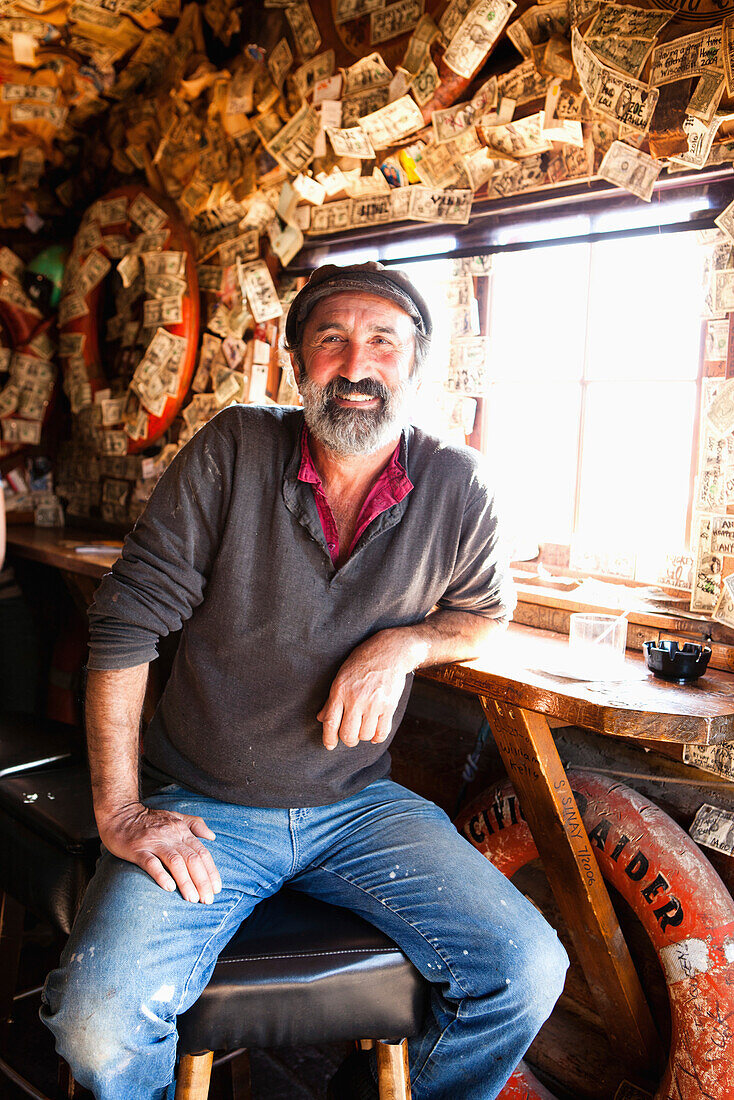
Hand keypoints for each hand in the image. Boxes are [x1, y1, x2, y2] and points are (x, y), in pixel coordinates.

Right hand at [98, 802, 221, 903]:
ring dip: (186, 882)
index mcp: (181, 830)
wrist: (120, 814)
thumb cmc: (149, 819)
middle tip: (208, 900)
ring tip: (192, 899)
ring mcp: (154, 842)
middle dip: (202, 881)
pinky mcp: (137, 849)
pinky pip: (151, 863)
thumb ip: (195, 825)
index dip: (211, 871)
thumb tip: (212, 837)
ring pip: (175, 863)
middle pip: (192, 859)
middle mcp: (171, 836)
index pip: (202, 852)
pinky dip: (161, 875)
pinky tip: (169, 888)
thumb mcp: (175, 817)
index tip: (217, 889)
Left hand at [317, 630, 410, 750]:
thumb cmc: (362, 663)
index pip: (330, 722)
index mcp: (340, 691)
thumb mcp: (341, 676)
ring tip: (363, 727)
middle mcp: (356, 698)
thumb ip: (331, 700)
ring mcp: (374, 703)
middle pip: (348, 734)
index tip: (330, 745)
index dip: (329, 739)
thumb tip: (321, 719)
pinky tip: (375, 732)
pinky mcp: (389, 706)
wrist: (389, 652)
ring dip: (363, 736)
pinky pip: (382, 732)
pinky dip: (377, 737)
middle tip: (350, 736)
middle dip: (348, 739)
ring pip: (365, 735)